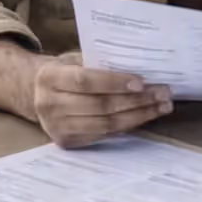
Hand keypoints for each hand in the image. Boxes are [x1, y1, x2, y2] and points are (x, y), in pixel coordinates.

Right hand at [32, 52, 172, 147]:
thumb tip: (142, 66)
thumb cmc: (66, 71)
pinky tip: (146, 116)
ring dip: (139, 115)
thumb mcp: (75, 59)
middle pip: (99, 106)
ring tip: (162, 106)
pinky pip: (104, 135)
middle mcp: (48, 105)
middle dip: (136, 101)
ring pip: (105, 124)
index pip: (85, 81)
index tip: (142, 83)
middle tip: (163, 94)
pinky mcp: (66, 142)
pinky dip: (128, 125)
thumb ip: (100, 62)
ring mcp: (56, 127)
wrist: (37, 93)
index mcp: (49, 78)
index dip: (115, 83)